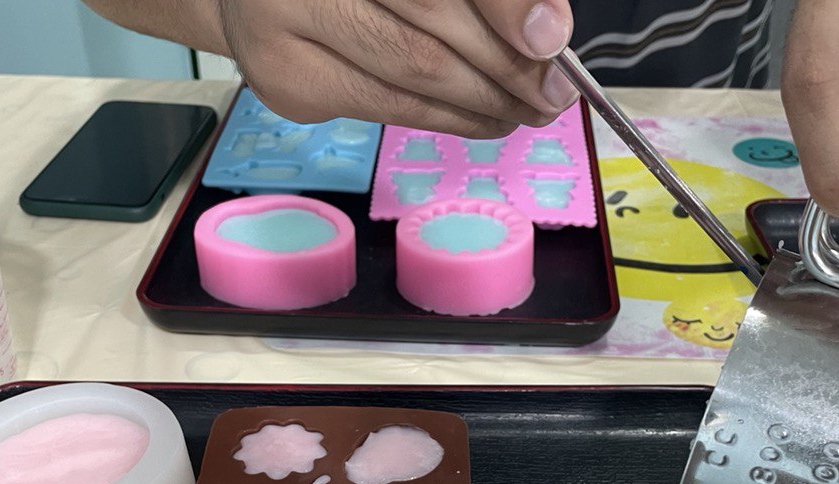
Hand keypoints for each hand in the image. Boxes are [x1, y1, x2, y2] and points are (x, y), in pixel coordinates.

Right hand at [206, 0, 578, 136]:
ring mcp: (285, 23)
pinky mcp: (285, 81)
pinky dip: (445, 118)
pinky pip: (385, 108)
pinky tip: (481, 117)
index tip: (553, 39)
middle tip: (553, 91)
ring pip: (410, 76)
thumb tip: (544, 35)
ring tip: (525, 109)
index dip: (505, 7)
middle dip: (506, 67)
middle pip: (429, 27)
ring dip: (483, 102)